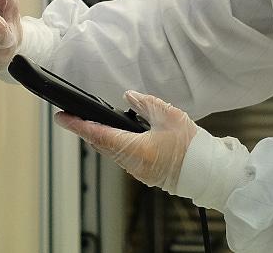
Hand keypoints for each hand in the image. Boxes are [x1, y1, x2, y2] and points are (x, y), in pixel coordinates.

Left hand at [57, 91, 196, 192]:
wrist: (210, 173)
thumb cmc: (193, 146)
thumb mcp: (170, 116)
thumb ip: (145, 104)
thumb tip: (129, 97)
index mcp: (137, 149)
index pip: (99, 134)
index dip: (78, 126)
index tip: (62, 118)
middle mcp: (133, 164)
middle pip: (102, 145)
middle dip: (86, 131)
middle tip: (71, 118)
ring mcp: (138, 172)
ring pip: (111, 153)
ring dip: (100, 139)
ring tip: (90, 125)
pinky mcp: (146, 175)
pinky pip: (123, 159)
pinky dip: (115, 146)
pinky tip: (116, 137)